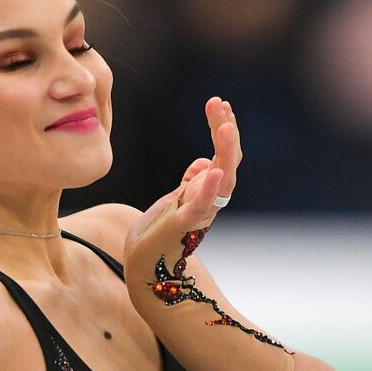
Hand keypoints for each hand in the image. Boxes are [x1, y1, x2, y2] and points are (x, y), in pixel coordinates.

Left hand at [124, 96, 239, 257]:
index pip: (223, 154)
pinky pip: (200, 205)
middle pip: (227, 162)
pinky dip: (209, 188)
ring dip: (226, 153)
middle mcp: (210, 200)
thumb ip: (192, 180)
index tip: (219, 103)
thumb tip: (205, 161)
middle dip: (227, 133)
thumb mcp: (176, 198)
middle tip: (222, 106)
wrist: (144, 266)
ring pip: (222, 180)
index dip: (224, 129)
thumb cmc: (159, 232)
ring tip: (226, 128)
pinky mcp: (183, 226)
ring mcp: (200, 213)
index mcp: (207, 190)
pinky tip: (213, 169)